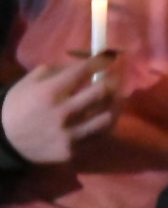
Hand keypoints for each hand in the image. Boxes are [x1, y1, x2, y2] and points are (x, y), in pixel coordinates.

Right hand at [2, 55, 118, 162]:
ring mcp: (69, 134)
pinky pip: (100, 135)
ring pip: (107, 116)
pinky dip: (106, 123)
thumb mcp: (29, 82)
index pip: (83, 71)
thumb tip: (85, 64)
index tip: (109, 57)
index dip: (101, 61)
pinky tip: (107, 115)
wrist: (4, 140)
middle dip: (113, 80)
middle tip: (116, 77)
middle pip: (101, 92)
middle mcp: (61, 113)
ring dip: (115, 104)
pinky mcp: (73, 150)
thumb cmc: (18, 106)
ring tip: (116, 97)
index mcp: (49, 92)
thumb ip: (57, 71)